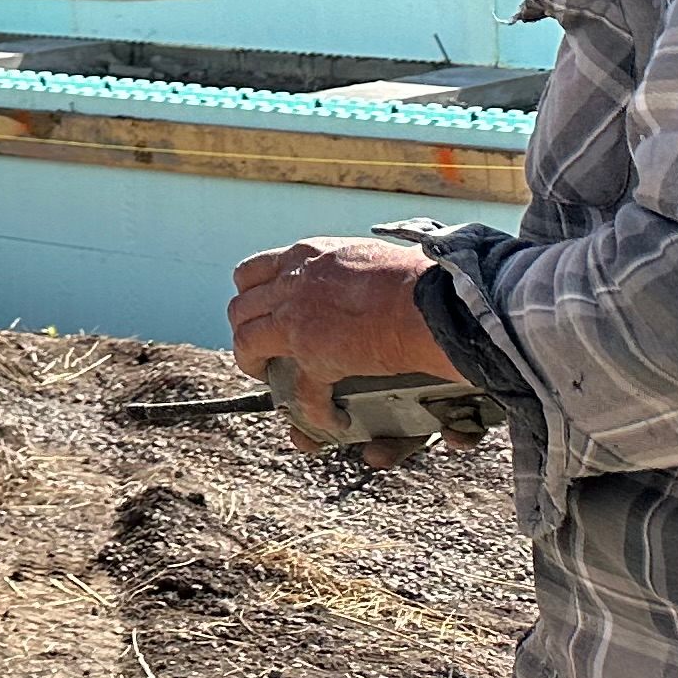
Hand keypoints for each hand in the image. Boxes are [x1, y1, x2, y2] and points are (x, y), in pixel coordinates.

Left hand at [228, 236, 449, 465]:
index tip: (261, 310)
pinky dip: (312, 412)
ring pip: (246, 343)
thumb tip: (358, 268)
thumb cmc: (421, 278)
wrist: (436, 299)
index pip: (254, 271)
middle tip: (261, 350)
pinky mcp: (312, 355)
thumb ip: (353, 267)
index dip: (252, 295)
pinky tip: (332, 421)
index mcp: (308, 256)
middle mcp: (293, 283)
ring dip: (254, 364)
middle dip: (245, 331)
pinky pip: (298, 391)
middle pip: (240, 308)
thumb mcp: (372, 256)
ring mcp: (296, 319)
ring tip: (270, 379)